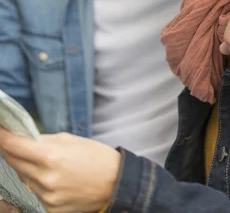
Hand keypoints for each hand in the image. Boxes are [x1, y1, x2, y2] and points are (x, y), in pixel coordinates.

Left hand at [0, 129, 120, 212]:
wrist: (114, 183)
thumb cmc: (96, 156)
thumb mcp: (71, 139)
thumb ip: (45, 140)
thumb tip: (25, 138)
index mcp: (51, 156)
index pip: (15, 146)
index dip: (3, 136)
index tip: (0, 129)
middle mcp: (45, 178)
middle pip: (14, 162)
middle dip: (10, 150)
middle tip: (10, 140)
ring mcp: (46, 196)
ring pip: (23, 177)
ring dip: (24, 166)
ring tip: (37, 159)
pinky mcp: (50, 208)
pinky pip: (34, 191)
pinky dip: (36, 181)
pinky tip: (48, 175)